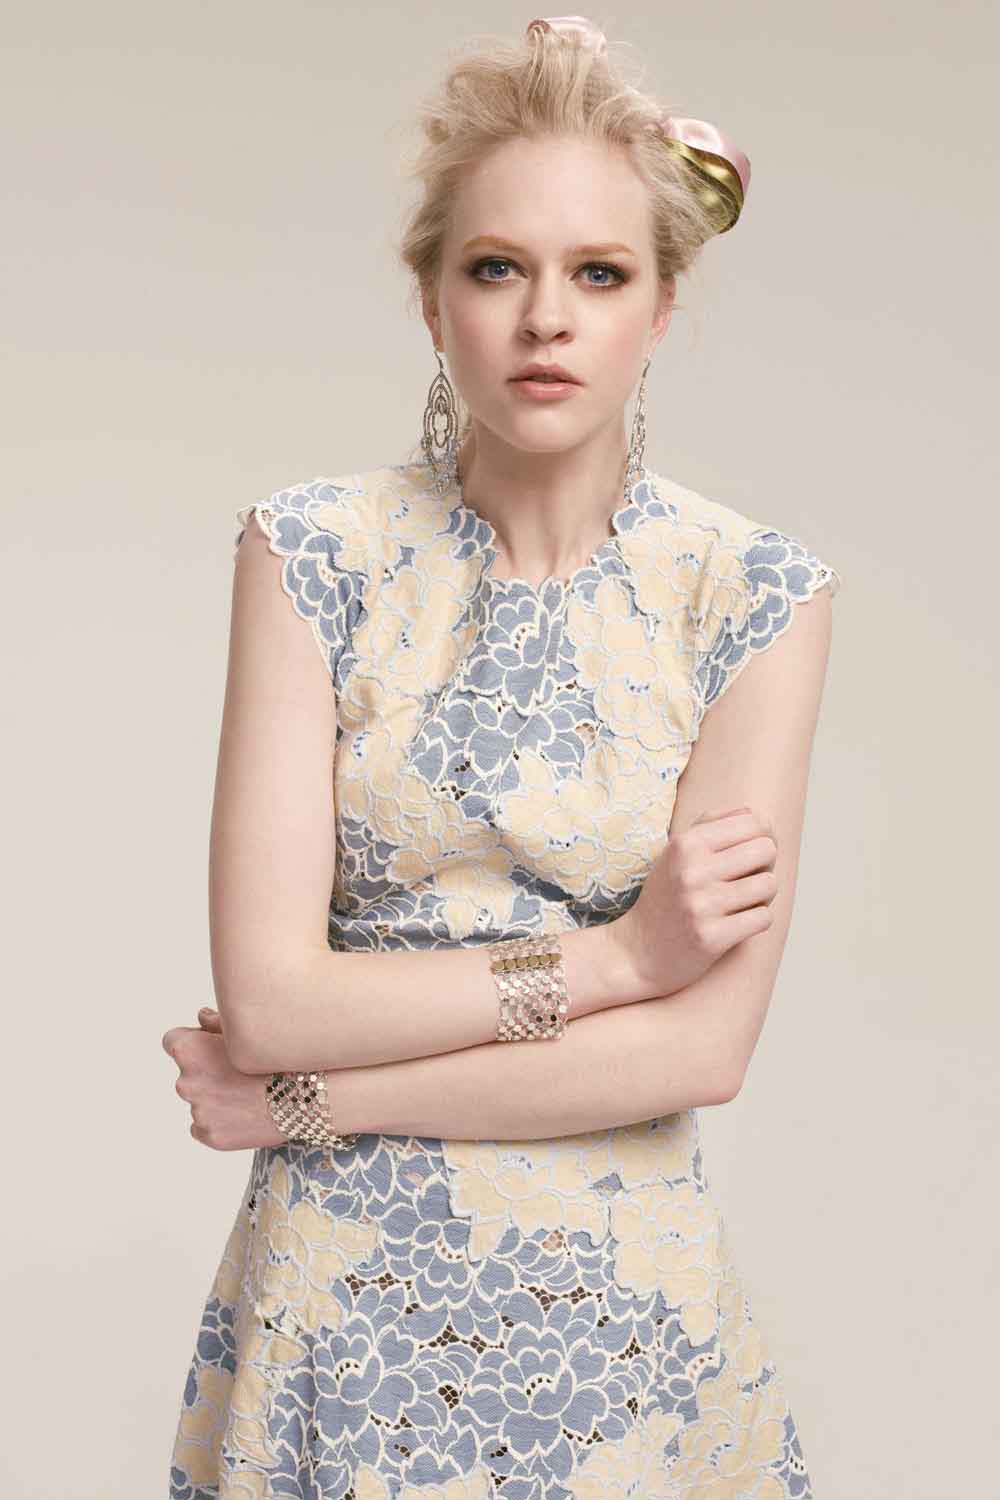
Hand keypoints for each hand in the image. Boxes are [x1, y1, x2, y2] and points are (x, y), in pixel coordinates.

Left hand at [161, 1008, 285, 1150]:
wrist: (303, 1097)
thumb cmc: (276, 1057)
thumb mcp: (247, 1029)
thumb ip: (215, 1021)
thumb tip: (200, 1017)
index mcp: (188, 1051)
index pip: (172, 1040)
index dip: (192, 1041)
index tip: (210, 1046)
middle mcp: (185, 1082)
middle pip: (188, 1073)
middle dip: (207, 1071)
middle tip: (239, 1072)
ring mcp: (197, 1111)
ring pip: (201, 1101)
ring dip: (216, 1097)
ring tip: (249, 1093)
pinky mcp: (209, 1135)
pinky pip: (206, 1125)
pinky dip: (221, 1121)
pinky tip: (246, 1113)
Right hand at [612, 805, 777, 998]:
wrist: (637, 952)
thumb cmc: (665, 898)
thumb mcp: (676, 853)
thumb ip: (711, 825)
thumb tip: (754, 815)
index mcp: (685, 844)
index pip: (754, 823)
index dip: (762, 838)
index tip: (749, 854)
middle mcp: (692, 871)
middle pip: (766, 850)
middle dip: (765, 865)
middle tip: (749, 878)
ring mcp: (702, 905)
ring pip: (769, 884)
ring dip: (762, 895)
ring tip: (742, 901)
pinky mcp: (712, 938)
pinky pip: (763, 917)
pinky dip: (756, 920)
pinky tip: (737, 922)